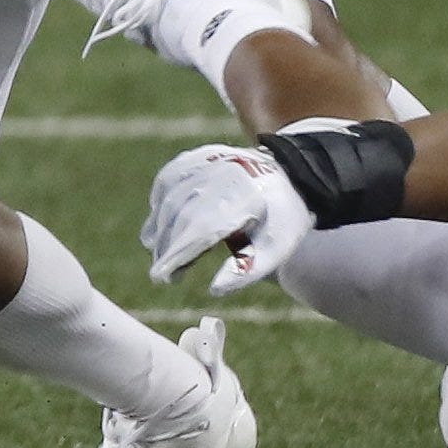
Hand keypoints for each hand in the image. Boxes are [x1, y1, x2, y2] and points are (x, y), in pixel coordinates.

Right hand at [143, 144, 313, 293]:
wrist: (288, 175)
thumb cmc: (281, 219)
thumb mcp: (276, 249)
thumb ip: (246, 271)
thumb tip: (214, 290)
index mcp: (243, 199)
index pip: (200, 229)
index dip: (177, 254)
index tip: (160, 276)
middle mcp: (220, 176)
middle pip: (180, 216)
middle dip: (167, 248)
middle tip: (163, 276)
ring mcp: (205, 162)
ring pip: (169, 200)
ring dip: (160, 231)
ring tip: (161, 257)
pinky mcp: (194, 157)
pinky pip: (166, 183)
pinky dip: (159, 206)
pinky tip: (160, 226)